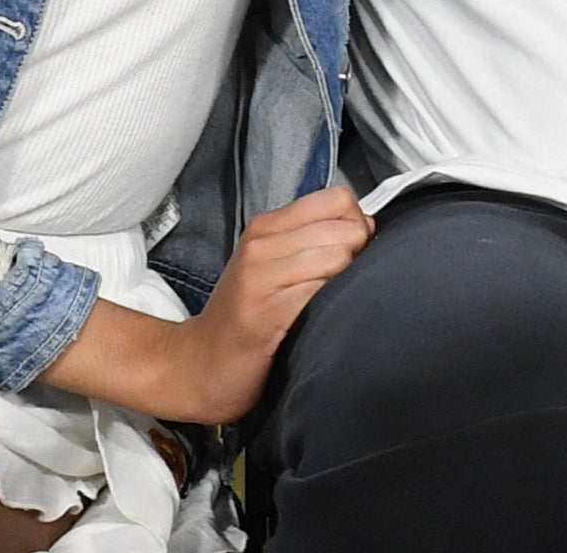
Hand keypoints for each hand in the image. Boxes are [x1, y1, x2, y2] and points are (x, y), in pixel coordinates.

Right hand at [163, 188, 372, 422]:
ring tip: (330, 305)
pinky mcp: (263, 315)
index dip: (356, 225)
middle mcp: (261, 245)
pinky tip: (319, 322)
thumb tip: (367, 227)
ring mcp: (259, 278)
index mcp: (266, 227)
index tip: (350, 252)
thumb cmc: (244, 318)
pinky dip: (330, 307)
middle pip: (344, 229)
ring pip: (336, 259)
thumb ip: (314, 240)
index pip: (337, 199)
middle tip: (341, 286)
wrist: (199, 366)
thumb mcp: (273, 266)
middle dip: (359, 257)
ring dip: (346, 284)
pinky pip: (318, 295)